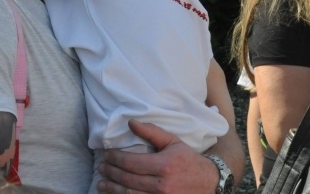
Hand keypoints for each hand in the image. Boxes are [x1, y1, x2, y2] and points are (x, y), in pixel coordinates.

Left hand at [97, 120, 219, 193]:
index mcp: (164, 165)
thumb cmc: (188, 159)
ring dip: (112, 190)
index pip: (132, 163)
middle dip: (111, 173)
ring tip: (101, 184)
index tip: (107, 155)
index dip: (116, 159)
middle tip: (101, 168)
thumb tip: (131, 123)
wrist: (207, 182)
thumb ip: (151, 132)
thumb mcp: (173, 142)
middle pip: (128, 180)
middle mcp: (161, 184)